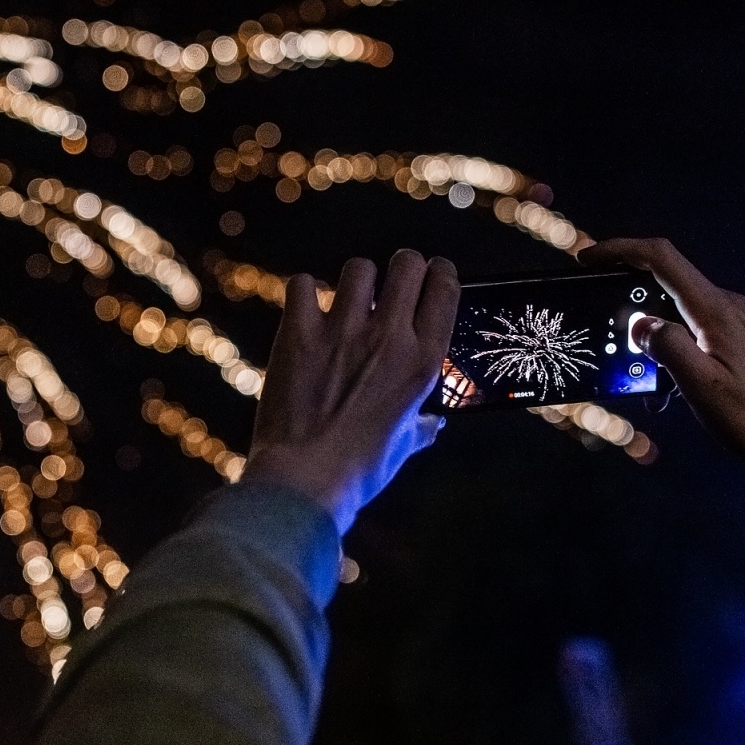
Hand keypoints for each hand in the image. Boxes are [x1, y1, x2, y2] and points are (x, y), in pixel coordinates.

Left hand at [244, 250, 459, 533]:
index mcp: (424, 362)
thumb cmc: (359, 470)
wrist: (304, 480)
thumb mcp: (402, 447)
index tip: (432, 275)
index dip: (439, 273)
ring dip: (356, 280)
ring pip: (359, 268)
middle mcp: (390, 337)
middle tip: (391, 283)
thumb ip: (420, 428)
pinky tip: (305, 309)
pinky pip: (302, 284)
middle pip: (406, 264)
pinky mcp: (300, 333)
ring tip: (348, 299)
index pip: (444, 288)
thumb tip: (433, 427)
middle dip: (402, 267)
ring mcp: (344, 332)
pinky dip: (304, 292)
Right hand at [579, 238, 744, 504]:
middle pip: (666, 279)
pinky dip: (670, 343)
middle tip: (596, 316)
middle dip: (626, 292)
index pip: (660, 259)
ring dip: (648, 326)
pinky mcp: (741, 340)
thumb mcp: (704, 388)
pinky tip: (664, 382)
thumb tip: (640, 325)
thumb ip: (668, 349)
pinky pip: (694, 328)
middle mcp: (726, 306)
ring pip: (678, 307)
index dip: (619, 250)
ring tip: (629, 365)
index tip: (586, 259)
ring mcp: (736, 322)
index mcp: (714, 311)